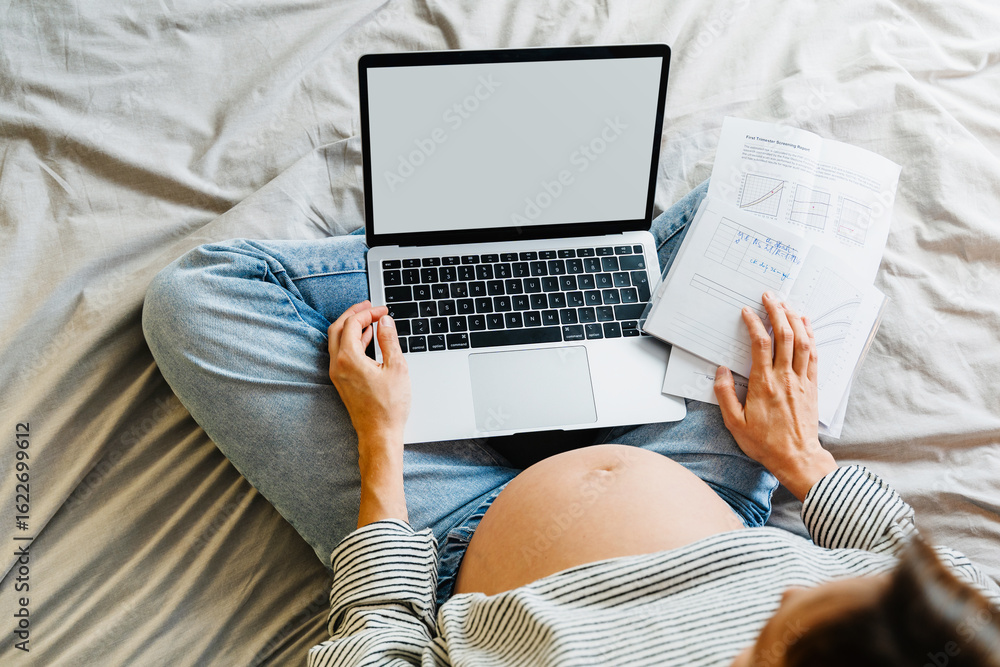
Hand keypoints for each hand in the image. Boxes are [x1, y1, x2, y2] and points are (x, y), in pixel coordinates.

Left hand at [328, 301, 410, 525]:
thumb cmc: (389, 407)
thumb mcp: (396, 368)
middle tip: (369, 307)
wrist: (379, 435)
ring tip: (370, 321)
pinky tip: (366, 340)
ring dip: (351, 327)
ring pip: (337, 340)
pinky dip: (351, 341)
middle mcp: (337, 365)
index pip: (352, 324)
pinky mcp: (342, 381)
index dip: (368, 313)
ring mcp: (337, 374)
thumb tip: (386, 322)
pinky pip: (341, 353)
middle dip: (353, 314)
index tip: (383, 310)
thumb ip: (389, 340)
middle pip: (338, 328)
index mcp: (348, 359)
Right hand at [713, 292, 836, 500]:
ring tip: (787, 304)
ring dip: (795, 319)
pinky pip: (813, 354)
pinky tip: (805, 325)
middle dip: (777, 311)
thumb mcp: (735, 423)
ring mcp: (801, 380)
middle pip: (784, 335)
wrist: (797, 458)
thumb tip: (721, 371)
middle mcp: (785, 377)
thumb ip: (725, 395)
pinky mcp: (812, 386)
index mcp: (764, 383)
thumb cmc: (766, 443)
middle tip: (769, 296)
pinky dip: (810, 336)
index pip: (760, 343)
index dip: (754, 323)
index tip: (747, 312)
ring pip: (802, 341)